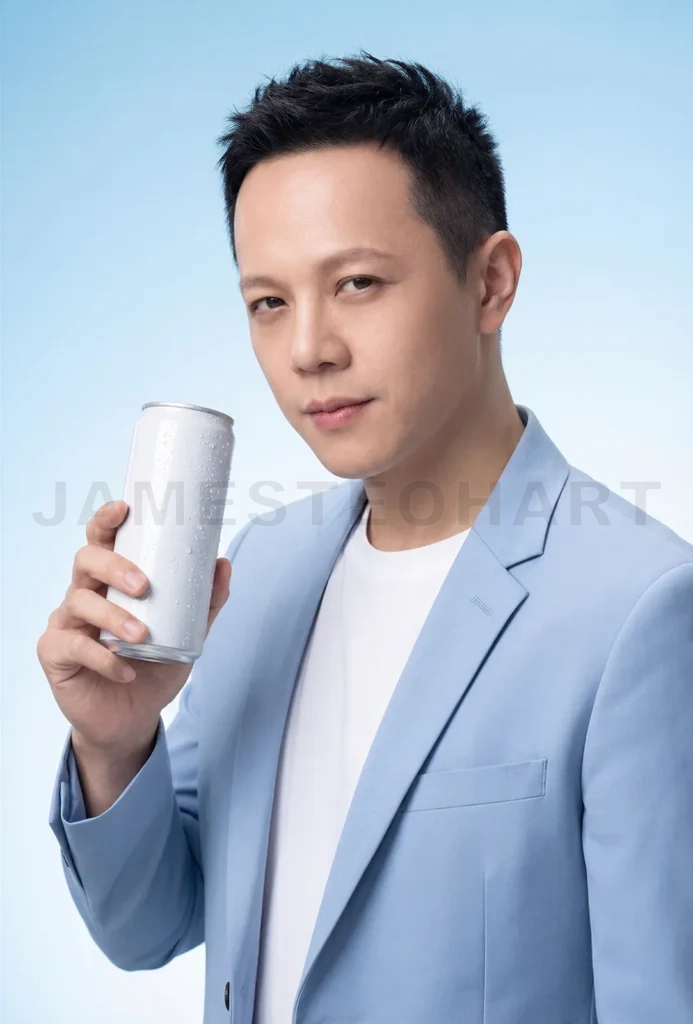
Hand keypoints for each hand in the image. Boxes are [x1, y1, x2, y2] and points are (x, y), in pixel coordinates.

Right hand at [37, 499, 230, 760]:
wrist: (133, 718)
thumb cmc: (155, 666)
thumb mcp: (187, 634)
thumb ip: (205, 603)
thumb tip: (223, 564)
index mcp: (110, 581)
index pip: (101, 540)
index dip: (106, 520)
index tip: (124, 508)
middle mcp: (84, 593)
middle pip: (86, 561)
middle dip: (113, 566)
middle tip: (143, 585)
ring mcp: (67, 622)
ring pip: (79, 602)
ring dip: (113, 617)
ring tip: (142, 636)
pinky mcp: (55, 653)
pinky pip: (75, 647)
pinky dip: (103, 658)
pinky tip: (126, 668)